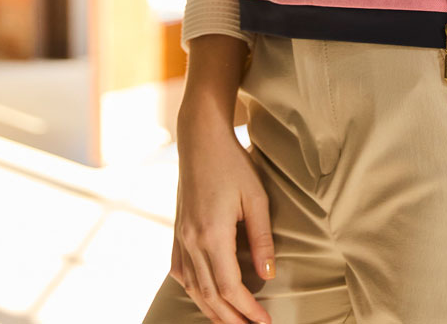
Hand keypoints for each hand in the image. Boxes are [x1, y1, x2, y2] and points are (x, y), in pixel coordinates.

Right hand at [171, 105, 275, 323]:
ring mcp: (180, 239)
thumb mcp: (256, 198)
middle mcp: (191, 243)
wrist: (200, 140)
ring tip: (232, 322)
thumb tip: (269, 275)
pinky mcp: (177, 232)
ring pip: (194, 289)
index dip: (248, 309)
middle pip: (209, 296)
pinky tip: (205, 297)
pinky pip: (182, 273)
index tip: (265, 322)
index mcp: (212, 236)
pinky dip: (194, 291)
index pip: (230, 288)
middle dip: (231, 319)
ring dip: (212, 310)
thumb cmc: (233, 163)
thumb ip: (262, 238)